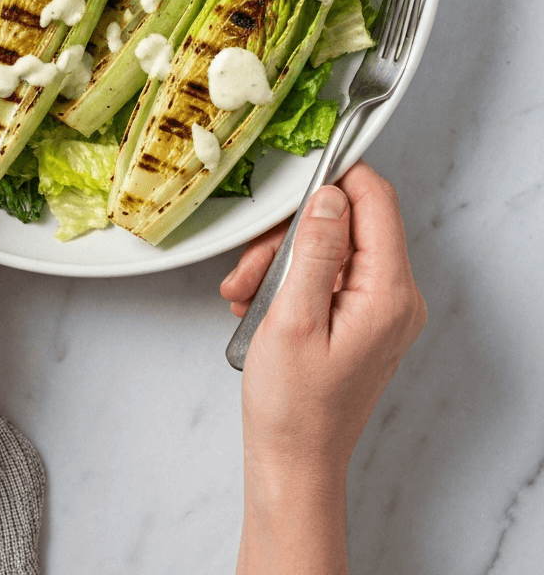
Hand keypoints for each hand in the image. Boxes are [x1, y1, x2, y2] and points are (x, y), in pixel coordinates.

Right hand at [221, 160, 425, 476]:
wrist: (293, 462)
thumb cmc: (292, 407)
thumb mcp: (292, 318)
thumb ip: (313, 250)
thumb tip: (329, 197)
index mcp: (388, 293)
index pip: (377, 200)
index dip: (337, 178)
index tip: (296, 178)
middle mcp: (395, 298)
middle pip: (348, 223)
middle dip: (291, 234)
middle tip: (252, 264)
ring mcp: (381, 309)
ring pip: (331, 247)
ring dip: (281, 259)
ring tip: (245, 291)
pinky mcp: (363, 319)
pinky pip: (328, 274)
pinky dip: (289, 279)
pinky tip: (258, 302)